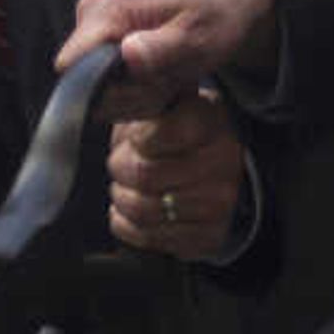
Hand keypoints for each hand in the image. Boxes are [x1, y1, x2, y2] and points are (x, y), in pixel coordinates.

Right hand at [61, 0, 275, 118]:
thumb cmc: (212, 17)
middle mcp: (92, 12)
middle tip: (168, 85)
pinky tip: (157, 77)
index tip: (147, 88)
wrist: (220, 2)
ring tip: (166, 78)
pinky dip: (132, 88)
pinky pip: (102, 80)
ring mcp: (93, 23)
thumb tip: (128, 54)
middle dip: (128, 95)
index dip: (106, 90)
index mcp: (112, 7)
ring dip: (134, 94)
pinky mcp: (98, 36)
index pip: (72, 64)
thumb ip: (162, 49)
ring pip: (95, 87)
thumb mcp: (198, 37)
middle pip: (84, 83)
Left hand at [109, 90, 242, 260]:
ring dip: (122, 198)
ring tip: (125, 187)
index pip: (160, 134)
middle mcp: (224, 161)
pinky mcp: (208, 236)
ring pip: (144, 209)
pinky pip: (149, 236)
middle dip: (120, 168)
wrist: (215, 167)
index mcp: (212, 118)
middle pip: (144, 175)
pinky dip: (128, 224)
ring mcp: (220, 202)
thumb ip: (142, 98)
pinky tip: (130, 211)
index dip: (135, 139)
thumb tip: (109, 96)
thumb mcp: (165, 101)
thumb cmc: (177, 131)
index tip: (134, 138)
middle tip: (119, 163)